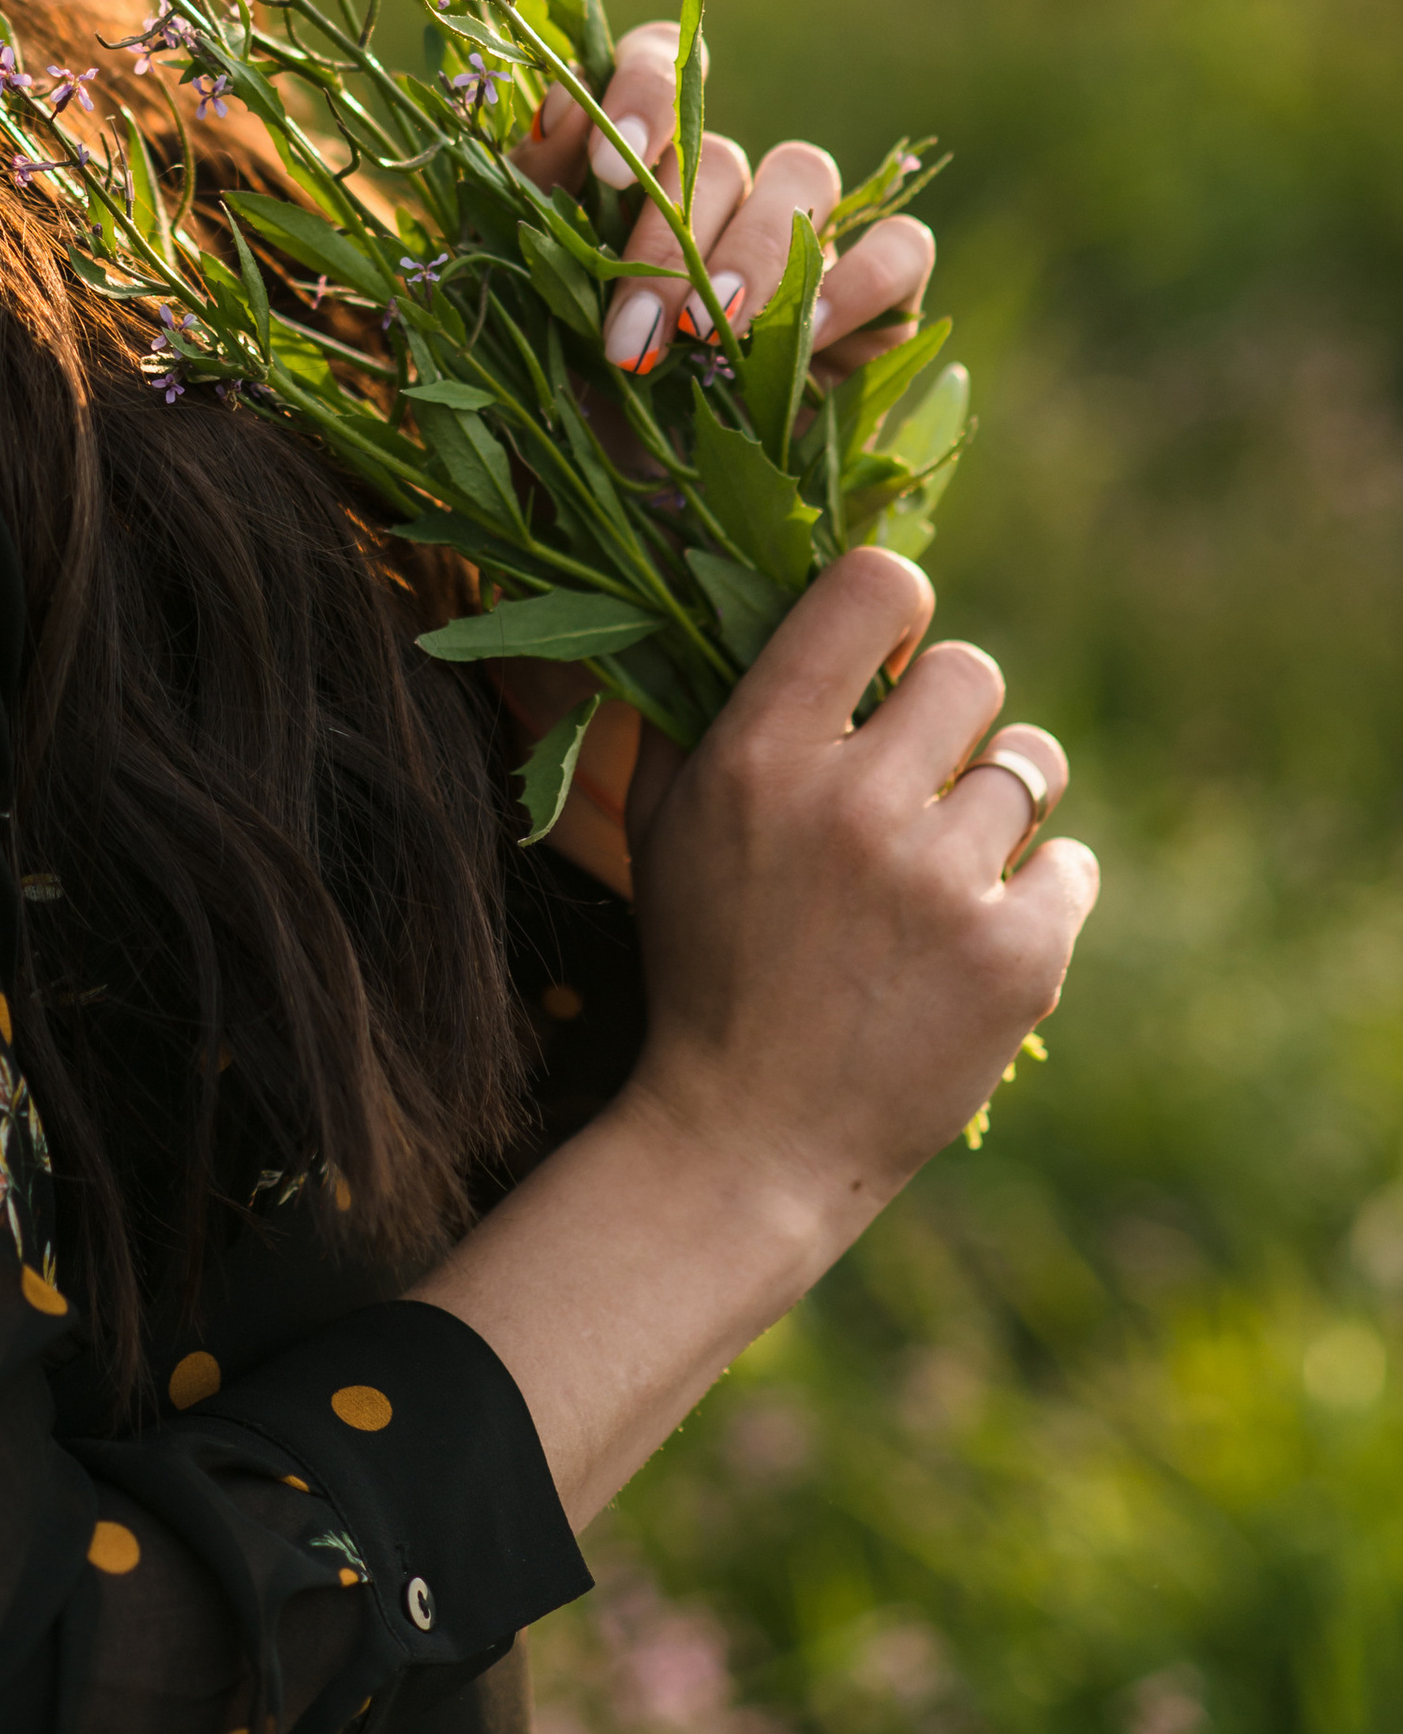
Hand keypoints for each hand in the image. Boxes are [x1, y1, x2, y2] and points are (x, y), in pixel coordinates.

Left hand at [516, 15, 933, 384]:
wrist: (633, 528)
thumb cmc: (560, 414)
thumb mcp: (517, 312)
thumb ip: (528, 206)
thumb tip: (561, 113)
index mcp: (630, 168)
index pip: (659, 62)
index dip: (643, 92)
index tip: (609, 170)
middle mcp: (720, 188)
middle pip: (720, 148)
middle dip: (670, 241)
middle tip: (632, 336)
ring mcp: (805, 237)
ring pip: (806, 173)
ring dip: (757, 251)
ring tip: (712, 337)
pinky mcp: (877, 301)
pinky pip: (901, 248)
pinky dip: (857, 283)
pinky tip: (799, 342)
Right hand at [624, 545, 1096, 1217]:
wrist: (747, 1143)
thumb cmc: (702, 967)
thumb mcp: (660, 826)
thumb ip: (684, 707)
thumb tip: (711, 598)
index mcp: (760, 753)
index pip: (874, 590)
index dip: (896, 606)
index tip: (889, 653)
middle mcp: (853, 802)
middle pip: (970, 669)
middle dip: (952, 712)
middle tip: (925, 767)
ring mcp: (941, 883)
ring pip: (1032, 762)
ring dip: (1003, 793)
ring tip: (959, 847)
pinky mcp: (1015, 959)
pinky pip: (1073, 863)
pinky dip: (1042, 886)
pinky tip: (990, 919)